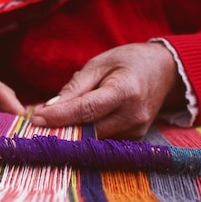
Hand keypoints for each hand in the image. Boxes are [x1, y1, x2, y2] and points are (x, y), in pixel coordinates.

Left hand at [29, 42, 184, 138]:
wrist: (165, 72)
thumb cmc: (130, 61)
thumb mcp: (100, 63)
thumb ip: (76, 86)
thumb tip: (51, 107)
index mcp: (125, 91)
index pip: (86, 110)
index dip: (59, 117)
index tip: (36, 119)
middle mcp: (133, 116)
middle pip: (88, 130)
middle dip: (61, 128)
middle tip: (35, 124)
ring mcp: (136, 130)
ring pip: (94, 138)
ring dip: (72, 132)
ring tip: (53, 122)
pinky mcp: (135, 138)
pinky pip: (103, 139)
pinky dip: (86, 133)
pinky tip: (75, 125)